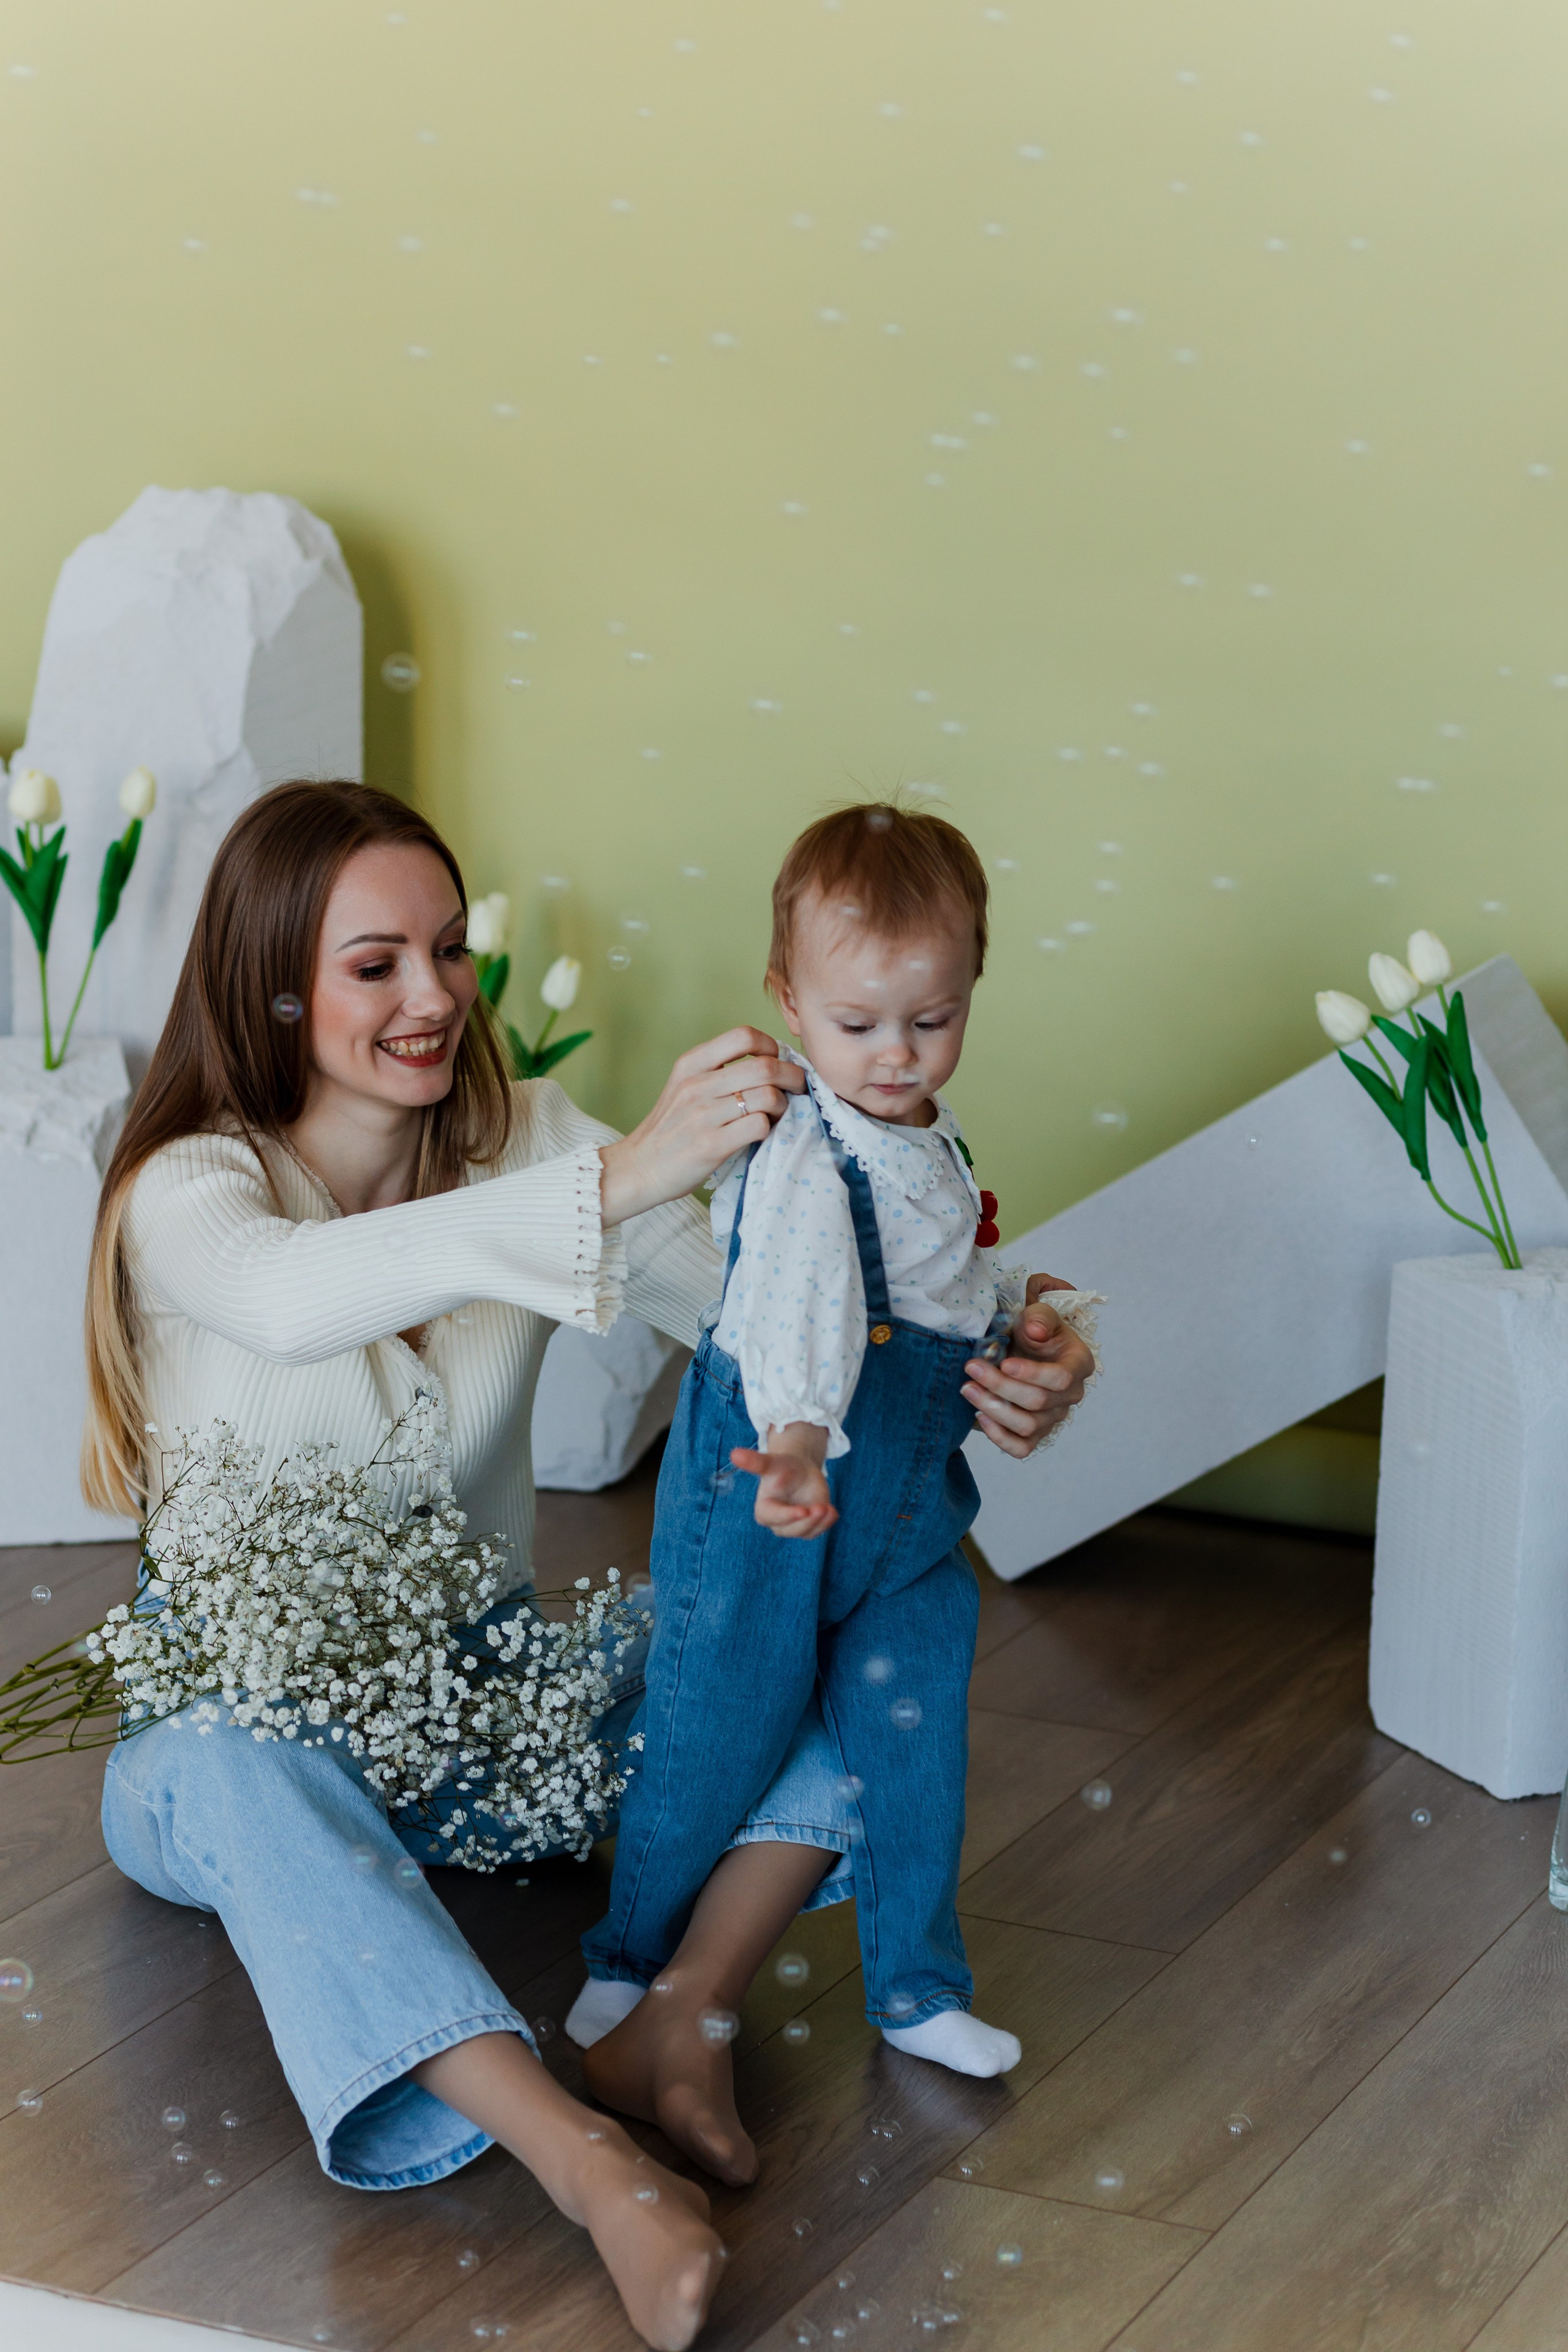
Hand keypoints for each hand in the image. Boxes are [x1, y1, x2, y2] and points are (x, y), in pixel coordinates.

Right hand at [598, 1027, 805, 1224]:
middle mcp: (696, 1085)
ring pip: (768, 1096)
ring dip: (783, 1106)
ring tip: (777, 1114)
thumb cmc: (669, 1129)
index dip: (771, 1046)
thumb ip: (717, 1071)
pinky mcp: (711, 1145)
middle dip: (792, 1076)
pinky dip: (769, 1128)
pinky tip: (761, 1132)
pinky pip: (759, 1125)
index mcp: (690, 1064)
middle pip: (765, 1066)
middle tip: (797, 1087)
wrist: (638, 1169)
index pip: (742, 1036)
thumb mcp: (683, 1087)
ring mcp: (703, 1115)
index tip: (777, 1060)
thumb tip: (770, 1062)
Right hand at [729, 1443, 838, 1540]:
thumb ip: (755, 1462)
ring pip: (805, 1533)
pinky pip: (817, 1531)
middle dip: (807, 1521)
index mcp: (764, 1509)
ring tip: (828, 1508)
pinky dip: (826, 1524)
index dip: (787, 1515)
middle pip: (790, 1530)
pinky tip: (833, 1512)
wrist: (800, 1469)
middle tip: (821, 1507)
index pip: (772, 1518)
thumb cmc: (783, 1466)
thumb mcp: (771, 1462)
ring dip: (819, 1523)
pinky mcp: (808, 1526)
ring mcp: (794, 1526)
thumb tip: (734, 1453)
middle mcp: (777, 1522)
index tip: (803, 1510)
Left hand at [962, 1274, 1095, 1458]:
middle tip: (971, 1368)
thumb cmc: (1033, 1330)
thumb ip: (1040, 1317)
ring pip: (1027, 1426)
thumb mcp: (1038, 1313)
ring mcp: (1053, 1417)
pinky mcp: (1035, 1433)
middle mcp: (1071, 1395)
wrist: (1022, 1348)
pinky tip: (978, 1415)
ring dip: (993, 1409)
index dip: (1032, 1374)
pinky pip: (1021, 1448)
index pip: (1060, 1378)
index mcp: (1078, 1364)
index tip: (1004, 1363)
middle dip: (1001, 1386)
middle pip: (1038, 1402)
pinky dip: (999, 1437)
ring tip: (967, 1388)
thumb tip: (1035, 1331)